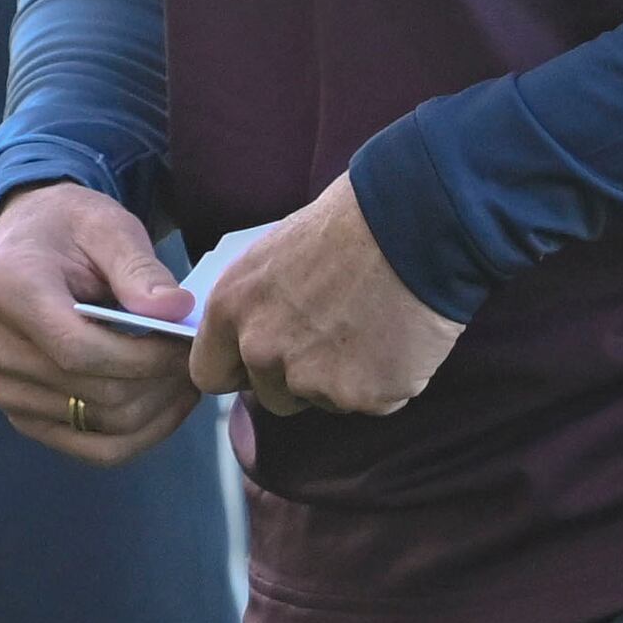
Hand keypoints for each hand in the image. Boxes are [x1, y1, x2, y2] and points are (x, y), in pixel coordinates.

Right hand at [0, 184, 205, 464]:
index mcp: (6, 289)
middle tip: (198, 359)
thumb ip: (140, 268)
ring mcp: (3, 387)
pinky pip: (92, 449)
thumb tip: (178, 312)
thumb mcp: (107, 227)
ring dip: (157, 409)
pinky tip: (167, 405)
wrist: (27, 241)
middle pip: (95, 393)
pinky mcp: (23, 414)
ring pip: (102, 426)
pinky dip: (140, 435)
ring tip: (186, 376)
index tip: (188, 343)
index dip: (145, 357)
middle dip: (160, 382)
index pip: (80, 350)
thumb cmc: (71, 229)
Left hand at [187, 174, 461, 419]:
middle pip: (270, 395)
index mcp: (231, 307)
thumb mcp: (276, 252)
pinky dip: (386, 380)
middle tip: (335, 339)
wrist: (414, 223)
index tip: (263, 362)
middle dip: (298, 378)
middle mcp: (261, 349)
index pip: (208, 372)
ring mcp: (310, 378)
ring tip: (372, 330)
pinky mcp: (361, 396)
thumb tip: (259, 326)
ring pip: (323, 400)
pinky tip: (400, 339)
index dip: (240, 370)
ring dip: (343, 380)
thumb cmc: (349, 222)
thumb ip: (259, 302)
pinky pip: (371, 401)